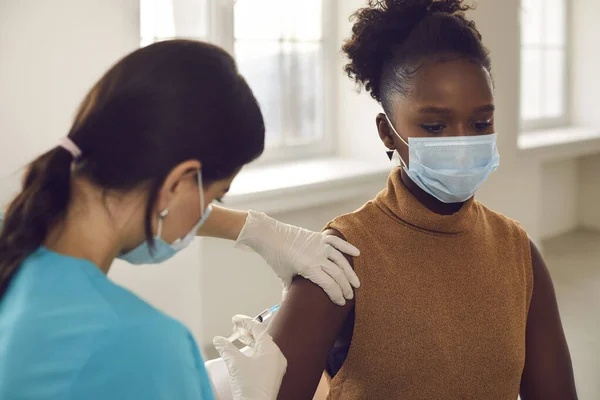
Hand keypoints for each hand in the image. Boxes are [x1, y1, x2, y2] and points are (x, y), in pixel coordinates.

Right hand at [213, 315, 286, 399]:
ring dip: (250, 342)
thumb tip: (218, 340)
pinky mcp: (272, 377)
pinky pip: (263, 359)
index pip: (258, 329)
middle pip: (261, 338)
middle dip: (247, 332)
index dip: (245, 322)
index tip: (234, 319)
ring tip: (238, 339)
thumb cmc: (249, 385)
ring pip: (262, 349)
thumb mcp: (235, 363)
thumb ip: (226, 348)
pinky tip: (244, 355)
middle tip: (235, 328)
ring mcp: (276, 368)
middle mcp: (276, 357)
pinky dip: (253, 353)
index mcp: (271, 349)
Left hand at [235, 211, 360, 305]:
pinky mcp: (318, 236)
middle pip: (338, 274)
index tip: (341, 302)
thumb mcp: (283, 275)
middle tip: (350, 296)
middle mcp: (317, 256)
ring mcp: (319, 245)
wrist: (268, 234)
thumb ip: (290, 288)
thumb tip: (289, 301)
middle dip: (346, 287)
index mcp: (308, 268)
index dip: (337, 295)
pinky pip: (337, 242)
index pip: (329, 285)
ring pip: (341, 260)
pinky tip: (357, 253)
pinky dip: (347, 247)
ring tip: (356, 283)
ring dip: (350, 272)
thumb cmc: (275, 255)